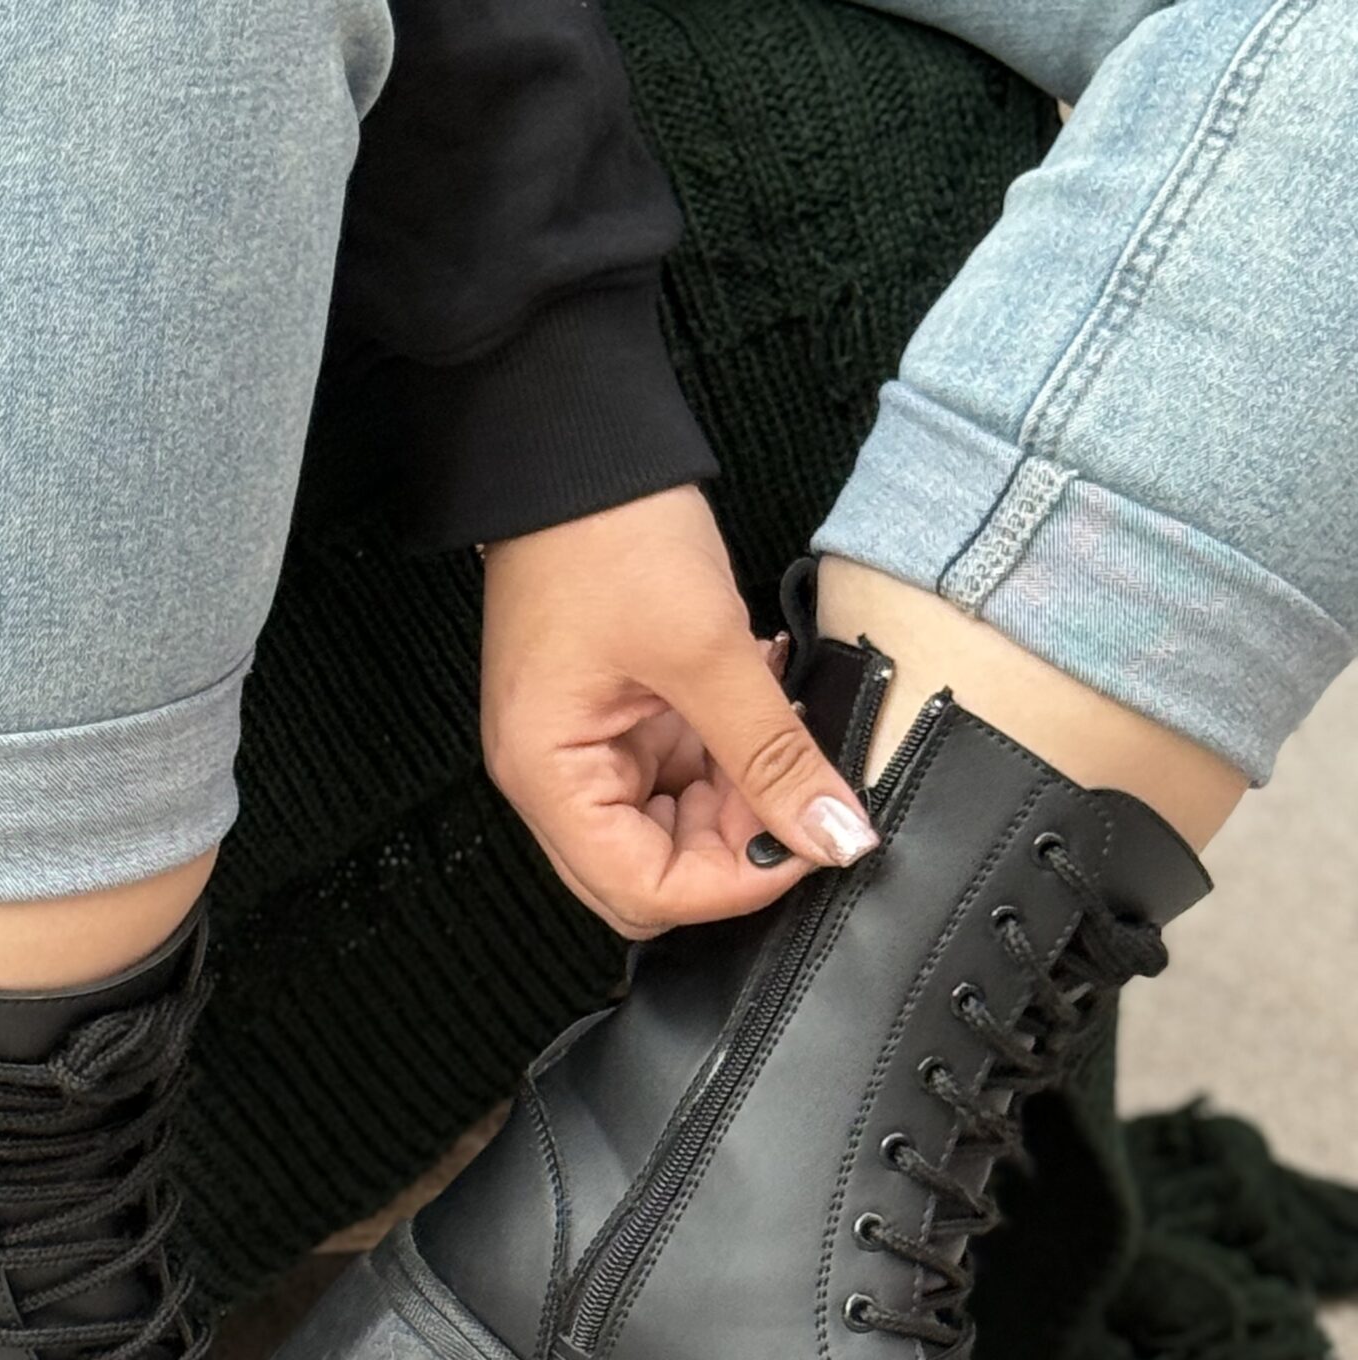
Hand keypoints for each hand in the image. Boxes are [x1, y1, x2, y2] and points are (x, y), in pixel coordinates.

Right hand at [480, 486, 878, 937]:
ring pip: (675, 831)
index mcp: (548, 778)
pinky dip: (729, 758)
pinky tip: (758, 704)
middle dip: (733, 848)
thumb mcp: (707, 650)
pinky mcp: (614, 724)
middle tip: (798, 790)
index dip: (732, 884)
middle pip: (653, 877)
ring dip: (739, 799)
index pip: (643, 891)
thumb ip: (774, 755)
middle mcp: (553, 782)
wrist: (574, 444)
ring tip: (779, 729)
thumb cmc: (608, 534)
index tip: (806, 842)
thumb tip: (836, 837)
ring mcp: (584, 754)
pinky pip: (679, 778)